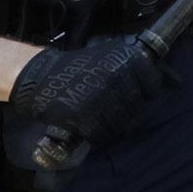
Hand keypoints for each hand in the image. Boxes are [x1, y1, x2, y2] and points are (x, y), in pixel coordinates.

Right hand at [10, 39, 164, 147]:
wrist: (40, 77)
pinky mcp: (85, 116)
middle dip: (127, 112)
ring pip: (122, 124)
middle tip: (113, 112)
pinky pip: (102, 135)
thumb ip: (130, 67)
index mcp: (126, 59)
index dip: (145, 94)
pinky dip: (99, 137)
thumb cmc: (77, 67)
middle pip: (136, 107)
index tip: (135, 97)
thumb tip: (153, 88)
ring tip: (102, 122)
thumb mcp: (108, 54)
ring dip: (113, 127)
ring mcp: (101, 96)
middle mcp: (117, 76)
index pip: (152, 86)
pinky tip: (91, 131)